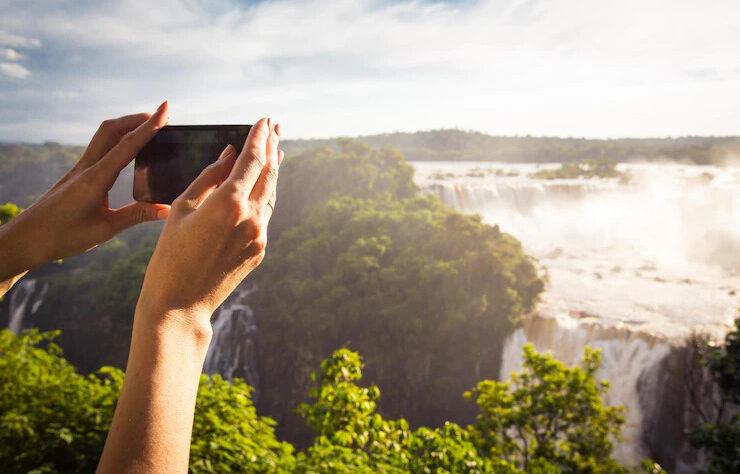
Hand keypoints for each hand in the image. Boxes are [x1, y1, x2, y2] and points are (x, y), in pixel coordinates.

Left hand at [0, 102, 170, 281]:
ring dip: (127, 126)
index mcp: (95, 180)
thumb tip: (166, 209)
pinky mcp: (77, 174)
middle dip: (137, 119)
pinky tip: (127, 147)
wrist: (27, 238)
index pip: (127, 146)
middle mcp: (87, 168)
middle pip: (112, 129)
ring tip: (149, 127)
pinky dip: (118, 140)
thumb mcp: (105, 230)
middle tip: (162, 115)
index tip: (165, 109)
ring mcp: (80, 169)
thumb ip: (136, 215)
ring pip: (104, 136)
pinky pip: (100, 148)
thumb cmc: (63, 236)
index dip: (149, 126)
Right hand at [136, 117, 282, 327]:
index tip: (264, 120)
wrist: (181, 302)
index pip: (252, 159)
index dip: (259, 136)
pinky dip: (265, 194)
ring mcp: (259, 235)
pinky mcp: (260, 250)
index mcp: (230, 202)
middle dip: (271, 146)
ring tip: (274, 150)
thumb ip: (210, 177)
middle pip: (268, 172)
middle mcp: (251, 217)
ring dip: (272, 170)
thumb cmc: (170, 253)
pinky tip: (262, 185)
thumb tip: (230, 154)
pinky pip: (265, 214)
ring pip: (270, 193)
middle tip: (275, 127)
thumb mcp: (182, 208)